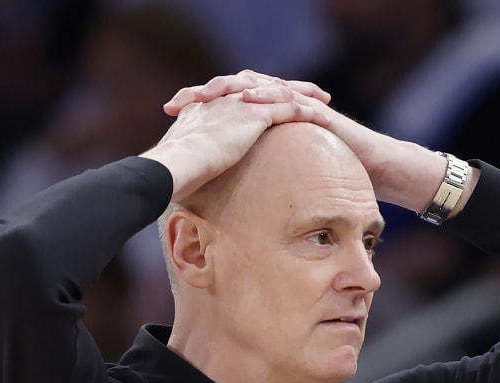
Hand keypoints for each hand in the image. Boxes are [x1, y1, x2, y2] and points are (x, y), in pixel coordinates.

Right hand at [142, 82, 331, 201]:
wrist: (176, 163)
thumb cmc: (174, 170)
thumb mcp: (183, 160)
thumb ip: (192, 161)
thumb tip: (191, 181)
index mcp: (209, 105)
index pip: (239, 93)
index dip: (258, 94)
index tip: (270, 99)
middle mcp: (226, 98)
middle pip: (264, 84)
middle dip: (286, 86)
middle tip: (306, 90)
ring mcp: (241, 104)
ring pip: (281, 92)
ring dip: (304, 94)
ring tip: (324, 99)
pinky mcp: (254, 116)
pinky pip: (289, 110)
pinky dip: (308, 113)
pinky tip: (326, 120)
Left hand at [162, 72, 457, 213]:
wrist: (377, 171)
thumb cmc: (334, 182)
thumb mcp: (286, 183)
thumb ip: (259, 186)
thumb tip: (224, 210)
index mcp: (266, 124)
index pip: (226, 109)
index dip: (199, 112)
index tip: (171, 117)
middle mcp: (279, 109)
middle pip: (233, 91)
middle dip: (205, 95)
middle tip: (177, 103)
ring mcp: (297, 105)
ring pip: (256, 86)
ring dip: (229, 89)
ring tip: (205, 94)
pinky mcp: (316, 109)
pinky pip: (287, 98)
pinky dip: (267, 97)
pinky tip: (247, 100)